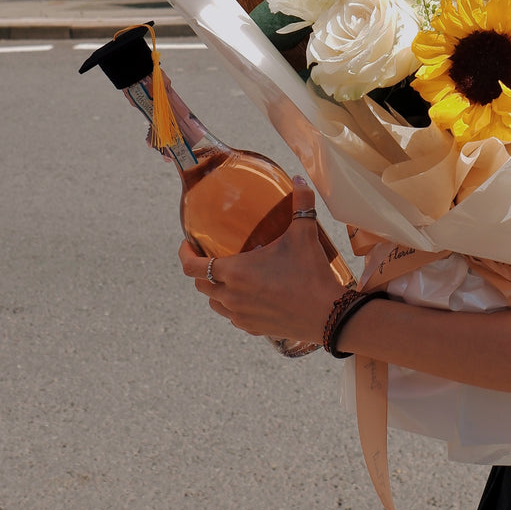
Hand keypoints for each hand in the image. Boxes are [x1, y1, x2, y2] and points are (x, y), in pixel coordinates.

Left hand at [178, 180, 343, 339]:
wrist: (326, 314)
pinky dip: (233, 305)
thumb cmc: (311, 273)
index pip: (191, 267)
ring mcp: (240, 315)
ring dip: (215, 289)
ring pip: (214, 303)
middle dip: (201, 269)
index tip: (188, 243)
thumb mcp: (304, 233)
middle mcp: (231, 296)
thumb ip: (301, 204)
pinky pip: (232, 316)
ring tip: (229, 276)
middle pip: (200, 284)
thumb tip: (300, 180)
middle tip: (211, 256)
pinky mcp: (253, 328)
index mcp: (234, 272)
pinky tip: (249, 296)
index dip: (184, 254)